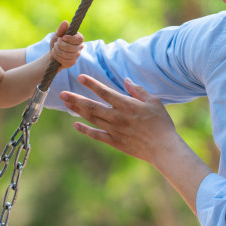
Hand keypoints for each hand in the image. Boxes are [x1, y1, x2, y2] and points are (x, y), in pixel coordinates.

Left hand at [50, 20, 83, 68]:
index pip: (80, 39)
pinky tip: (55, 54)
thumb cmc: (56, 43)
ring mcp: (76, 56)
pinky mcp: (72, 62)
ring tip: (54, 48)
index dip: (71, 39)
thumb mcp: (57, 35)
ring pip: (68, 55)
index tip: (63, 37)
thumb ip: (61, 29)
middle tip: (56, 43)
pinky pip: (65, 60)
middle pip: (72, 47)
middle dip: (60, 45)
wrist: (52, 55)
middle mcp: (79, 47)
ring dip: (57, 51)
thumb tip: (65, 22)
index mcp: (77, 38)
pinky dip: (57, 56)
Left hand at [59, 75, 179, 165]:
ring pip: (92, 119)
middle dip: (76, 99)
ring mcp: (114, 131)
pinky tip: (76, 125)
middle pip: (92, 106)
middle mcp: (117, 117)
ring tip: (66, 103)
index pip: (105, 92)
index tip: (80, 77)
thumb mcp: (153, 101)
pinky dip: (85, 130)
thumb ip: (138, 90)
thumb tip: (125, 80)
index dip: (92, 84)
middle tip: (62, 93)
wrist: (163, 148)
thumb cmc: (161, 123)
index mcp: (127, 105)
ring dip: (77, 111)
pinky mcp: (115, 142)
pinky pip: (96, 135)